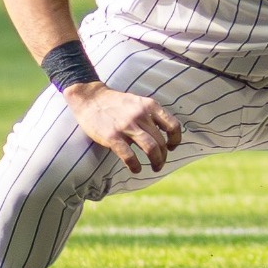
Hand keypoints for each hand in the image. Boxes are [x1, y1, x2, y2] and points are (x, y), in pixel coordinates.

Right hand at [62, 83, 181, 173]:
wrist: (91, 99)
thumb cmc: (116, 103)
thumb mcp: (139, 102)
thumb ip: (151, 114)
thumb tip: (164, 133)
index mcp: (150, 106)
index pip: (173, 125)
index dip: (176, 139)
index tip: (171, 147)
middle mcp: (141, 115)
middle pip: (161, 141)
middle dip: (163, 156)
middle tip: (160, 163)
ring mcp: (127, 126)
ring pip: (150, 149)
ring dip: (156, 162)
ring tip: (155, 168)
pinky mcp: (112, 137)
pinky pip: (129, 156)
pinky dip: (135, 166)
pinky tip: (136, 169)